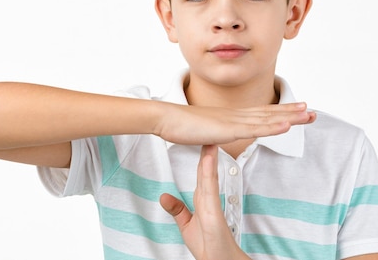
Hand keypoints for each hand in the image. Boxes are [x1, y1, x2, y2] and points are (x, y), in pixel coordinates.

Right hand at [155, 102, 314, 145]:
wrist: (166, 118)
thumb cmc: (179, 125)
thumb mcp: (202, 131)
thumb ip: (212, 134)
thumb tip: (215, 138)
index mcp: (231, 117)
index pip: (261, 114)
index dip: (280, 112)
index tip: (296, 110)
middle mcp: (236, 115)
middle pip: (269, 113)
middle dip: (292, 112)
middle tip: (312, 111)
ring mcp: (233, 121)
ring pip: (267, 119)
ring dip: (290, 117)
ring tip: (308, 115)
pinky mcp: (227, 129)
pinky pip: (255, 129)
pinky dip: (273, 127)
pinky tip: (287, 125)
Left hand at [160, 145, 249, 259]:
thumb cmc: (210, 246)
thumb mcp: (187, 226)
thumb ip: (178, 211)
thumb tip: (163, 197)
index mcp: (203, 200)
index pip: (202, 174)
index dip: (202, 158)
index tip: (200, 140)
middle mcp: (209, 200)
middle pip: (206, 171)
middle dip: (206, 152)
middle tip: (208, 131)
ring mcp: (212, 205)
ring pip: (208, 177)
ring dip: (209, 159)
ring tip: (210, 141)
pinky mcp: (213, 213)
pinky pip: (210, 191)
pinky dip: (209, 175)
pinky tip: (209, 162)